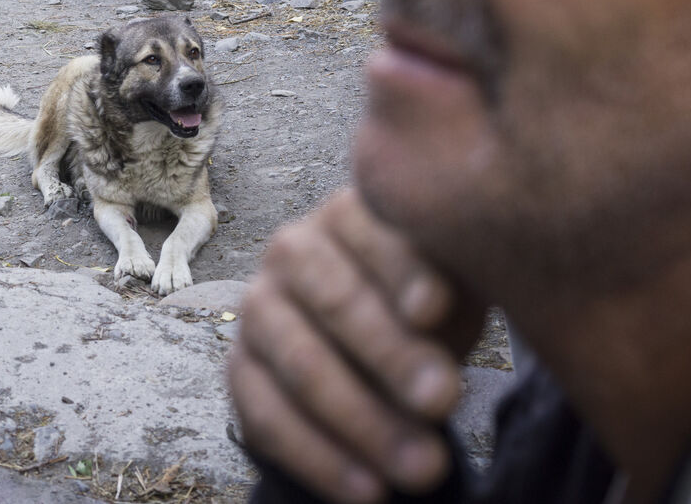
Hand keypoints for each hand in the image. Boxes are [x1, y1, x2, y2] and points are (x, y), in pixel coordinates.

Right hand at [229, 188, 481, 503]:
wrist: (378, 338)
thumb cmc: (427, 299)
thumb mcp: (452, 276)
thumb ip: (450, 279)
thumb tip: (434, 312)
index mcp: (347, 213)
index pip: (371, 232)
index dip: (403, 270)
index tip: (436, 309)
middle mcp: (291, 251)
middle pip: (336, 302)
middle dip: (392, 356)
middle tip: (444, 400)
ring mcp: (257, 311)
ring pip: (304, 366)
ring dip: (365, 423)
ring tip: (425, 467)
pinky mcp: (238, 372)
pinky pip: (269, 421)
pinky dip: (321, 461)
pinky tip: (370, 491)